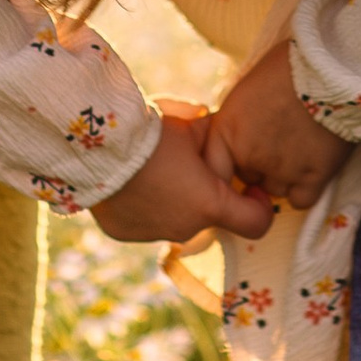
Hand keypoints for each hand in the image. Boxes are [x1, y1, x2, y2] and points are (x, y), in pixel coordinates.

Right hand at [88, 101, 276, 246]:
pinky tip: (132, 182)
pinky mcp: (126, 234)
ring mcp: (155, 235)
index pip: (258, 222)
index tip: (249, 186)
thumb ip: (214, 135)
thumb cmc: (152, 134)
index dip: (260, 205)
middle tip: (187, 163)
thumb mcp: (191, 125)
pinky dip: (144, 206)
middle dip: (205, 192)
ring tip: (155, 169)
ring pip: (177, 219)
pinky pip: (145, 222)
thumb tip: (221, 131)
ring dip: (174, 200)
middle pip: (210, 215)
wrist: (99, 148)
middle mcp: (187, 228)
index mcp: (211, 204)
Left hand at [208, 38, 350, 212]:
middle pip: (250, 178)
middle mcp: (249, 156)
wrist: (330, 67)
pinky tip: (313, 165)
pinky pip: (301, 200)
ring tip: (301, 145)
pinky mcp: (313, 177)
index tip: (240, 166)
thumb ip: (238, 122)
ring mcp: (281, 170)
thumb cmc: (287, 67)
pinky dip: (306, 188)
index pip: (214, 169)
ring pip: (276, 190)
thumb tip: (241, 137)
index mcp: (227, 131)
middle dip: (261, 166)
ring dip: (285, 176)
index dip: (227, 170)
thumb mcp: (247, 89)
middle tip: (280, 140)